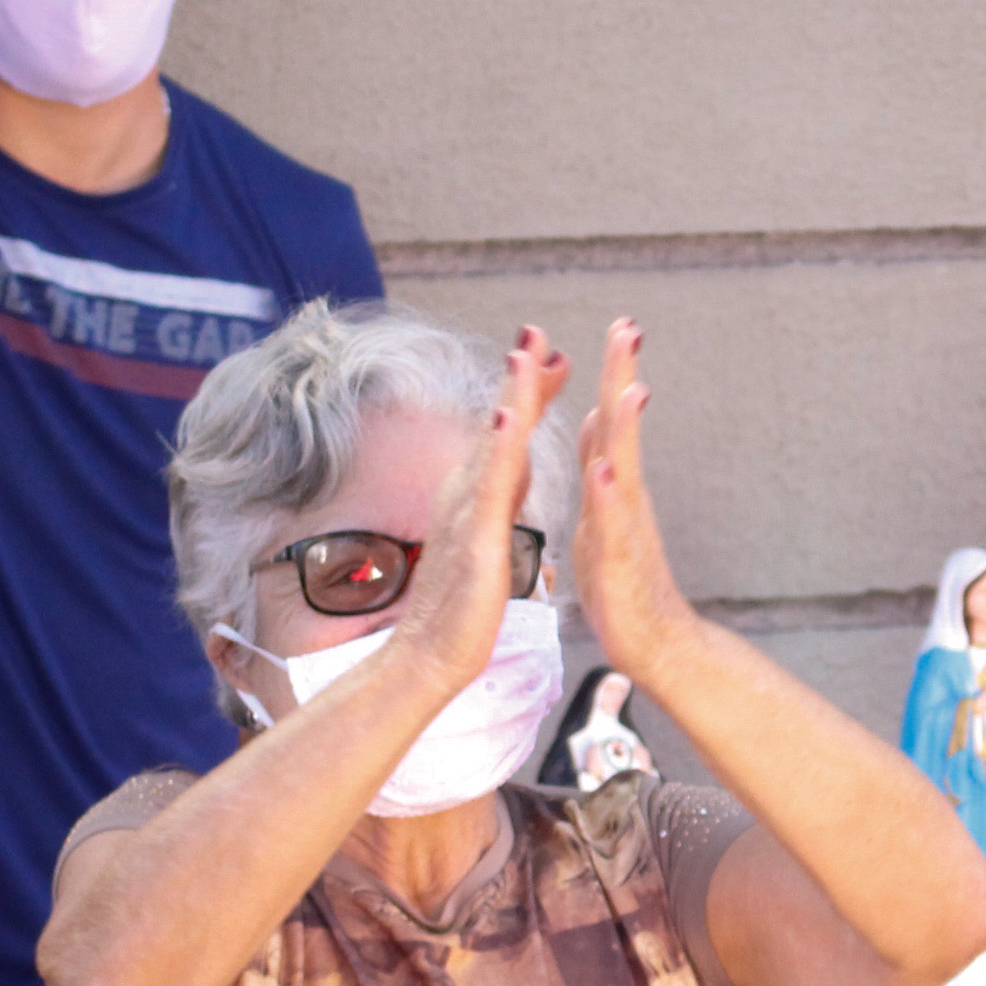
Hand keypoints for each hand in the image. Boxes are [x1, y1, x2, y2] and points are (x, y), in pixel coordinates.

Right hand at [387, 325, 569, 690]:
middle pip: (500, 424)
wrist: (433, 656)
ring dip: (509, 396)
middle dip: (519, 376)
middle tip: (537, 329)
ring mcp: (469, 514)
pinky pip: (490, 489)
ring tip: (524, 352)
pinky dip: (500, 451)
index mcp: (480, 495)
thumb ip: (501, 500)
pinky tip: (511, 420)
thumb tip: (513, 469)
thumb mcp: (491, 538)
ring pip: (494, 445)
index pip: (511, 434)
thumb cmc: (463, 605)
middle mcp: (469, 494)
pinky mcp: (476, 540)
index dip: (531, 393)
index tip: (552, 353)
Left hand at [574, 317, 691, 669]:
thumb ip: (602, 463)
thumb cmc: (626, 582)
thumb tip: (596, 415)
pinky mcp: (618, 563)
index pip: (609, 417)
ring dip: (624, 428)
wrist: (657, 644)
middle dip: (623, 377)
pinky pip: (612, 525)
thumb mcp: (604, 512)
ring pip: (623, 468)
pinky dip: (609, 497)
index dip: (614, 371)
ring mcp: (625, 528)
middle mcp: (624, 498)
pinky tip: (606, 471)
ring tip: (629, 387)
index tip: (621, 324)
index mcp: (613, 485)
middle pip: (621, 428)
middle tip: (628, 327)